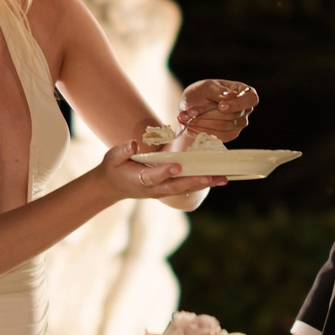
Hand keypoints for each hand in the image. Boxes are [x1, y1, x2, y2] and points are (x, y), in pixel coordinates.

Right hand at [98, 138, 226, 199]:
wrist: (112, 187)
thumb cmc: (113, 168)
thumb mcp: (112, 157)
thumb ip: (123, 150)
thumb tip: (134, 144)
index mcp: (139, 179)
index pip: (154, 176)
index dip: (165, 172)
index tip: (177, 166)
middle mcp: (153, 188)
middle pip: (176, 186)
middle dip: (194, 181)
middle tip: (211, 177)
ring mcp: (160, 191)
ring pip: (184, 189)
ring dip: (203, 184)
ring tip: (222, 179)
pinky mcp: (166, 190)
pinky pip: (185, 188)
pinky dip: (200, 184)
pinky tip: (215, 179)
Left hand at [176, 79, 258, 142]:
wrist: (190, 108)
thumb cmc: (201, 93)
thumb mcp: (205, 86)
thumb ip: (218, 90)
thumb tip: (231, 96)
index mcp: (243, 91)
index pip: (251, 98)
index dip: (238, 104)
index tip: (221, 106)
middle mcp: (245, 108)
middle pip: (234, 115)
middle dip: (210, 113)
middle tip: (192, 110)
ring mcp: (239, 123)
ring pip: (226, 126)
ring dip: (205, 121)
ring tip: (189, 116)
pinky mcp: (230, 134)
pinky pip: (221, 136)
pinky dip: (204, 130)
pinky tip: (193, 124)